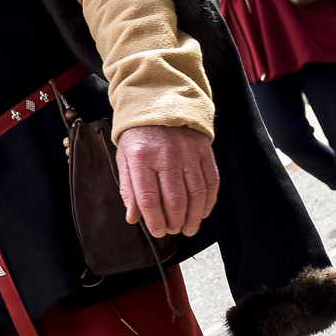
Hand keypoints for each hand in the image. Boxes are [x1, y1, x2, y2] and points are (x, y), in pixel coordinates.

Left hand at [115, 124, 219, 238]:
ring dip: (193, 217)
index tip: (158, 232)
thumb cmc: (139, 136)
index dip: (155, 220)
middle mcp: (166, 156)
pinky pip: (210, 182)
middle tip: (174, 231)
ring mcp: (188, 153)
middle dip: (175, 222)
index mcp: (141, 158)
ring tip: (188, 228)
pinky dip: (208, 202)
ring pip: (195, 194)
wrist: (160, 103)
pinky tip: (202, 213)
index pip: (149, 198)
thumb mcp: (125, 159)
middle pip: (175, 199)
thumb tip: (133, 218)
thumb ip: (129, 189)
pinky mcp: (204, 152)